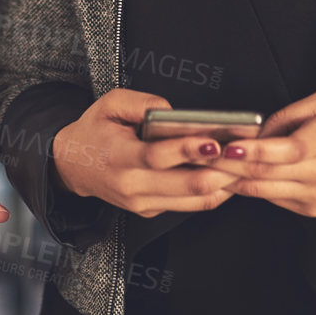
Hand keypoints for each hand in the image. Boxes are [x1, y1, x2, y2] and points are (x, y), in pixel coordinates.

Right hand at [51, 88, 236, 217]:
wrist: (71, 166)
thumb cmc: (94, 130)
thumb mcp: (109, 103)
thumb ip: (141, 103)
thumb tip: (172, 110)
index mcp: (118, 156)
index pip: (157, 156)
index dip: (187, 150)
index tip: (213, 141)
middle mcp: (130, 185)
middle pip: (183, 185)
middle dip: (218, 171)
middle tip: (243, 156)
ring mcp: (141, 203)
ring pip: (192, 201)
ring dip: (222, 185)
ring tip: (244, 166)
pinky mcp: (150, 211)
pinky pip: (187, 205)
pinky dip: (212, 193)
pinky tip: (228, 176)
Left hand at [202, 90, 315, 216]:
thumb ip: (290, 113)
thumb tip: (258, 129)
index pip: (281, 151)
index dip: (251, 149)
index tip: (226, 144)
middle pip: (264, 172)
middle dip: (228, 164)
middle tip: (200, 153)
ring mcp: (312, 196)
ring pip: (262, 189)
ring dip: (231, 178)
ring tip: (205, 165)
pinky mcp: (309, 210)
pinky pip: (272, 197)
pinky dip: (249, 187)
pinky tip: (230, 176)